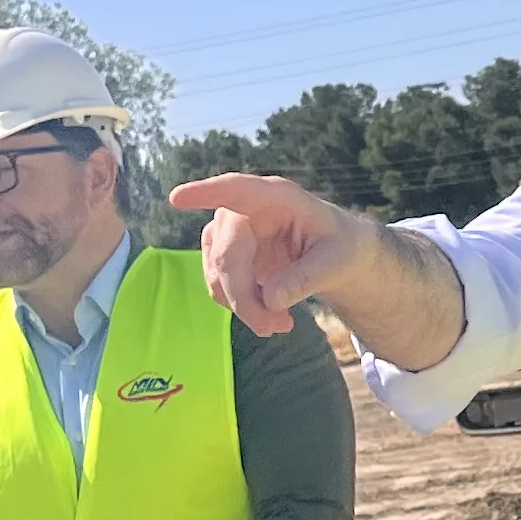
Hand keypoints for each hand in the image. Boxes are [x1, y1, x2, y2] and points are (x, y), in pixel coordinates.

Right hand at [169, 174, 363, 337]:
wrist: (338, 258)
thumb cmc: (342, 248)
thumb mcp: (340, 261)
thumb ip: (308, 277)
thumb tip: (270, 299)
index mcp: (277, 198)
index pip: (237, 190)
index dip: (206, 193)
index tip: (177, 197)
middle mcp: (246, 210)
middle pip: (227, 254)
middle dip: (244, 298)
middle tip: (273, 330)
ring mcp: (232, 234)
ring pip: (217, 273)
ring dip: (242, 307)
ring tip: (281, 325)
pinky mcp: (227, 257)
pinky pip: (219, 286)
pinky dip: (240, 308)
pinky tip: (272, 316)